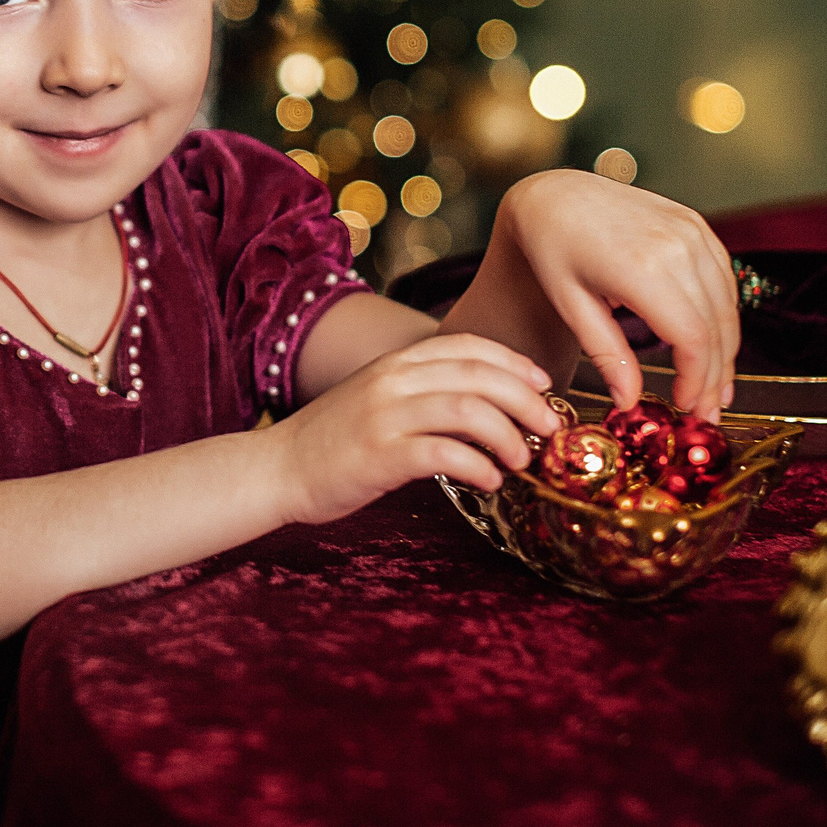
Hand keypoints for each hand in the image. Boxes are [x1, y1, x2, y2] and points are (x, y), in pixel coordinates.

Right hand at [269, 333, 560, 521]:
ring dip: (508, 435)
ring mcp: (386, 415)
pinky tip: (490, 481)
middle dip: (526, 400)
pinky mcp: (381, 454)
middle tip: (549, 427)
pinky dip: (479, 466)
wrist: (277, 468)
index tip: (542, 384)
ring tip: (521, 459)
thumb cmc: (334, 441)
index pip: (467, 345)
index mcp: (395, 362)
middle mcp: (393, 380)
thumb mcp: (378, 399)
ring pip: (470, 410)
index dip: (513, 362)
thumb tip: (487, 407)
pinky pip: (446, 453)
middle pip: (479, 375)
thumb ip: (422, 392)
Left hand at [462, 169, 739, 419]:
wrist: (554, 194)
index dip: (698, 380)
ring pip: (726, 305)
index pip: (692, 338)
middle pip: (716, 327)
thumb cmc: (553, 250)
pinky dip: (723, 316)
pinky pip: (723, 279)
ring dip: (726, 351)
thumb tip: (629, 404)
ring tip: (715, 389)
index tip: (688, 410)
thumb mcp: (572, 306)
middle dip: (716, 376)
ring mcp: (692, 231)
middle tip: (708, 413)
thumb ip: (607, 356)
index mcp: (643, 268)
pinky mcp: (696, 225)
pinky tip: (713, 344)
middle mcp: (678, 246)